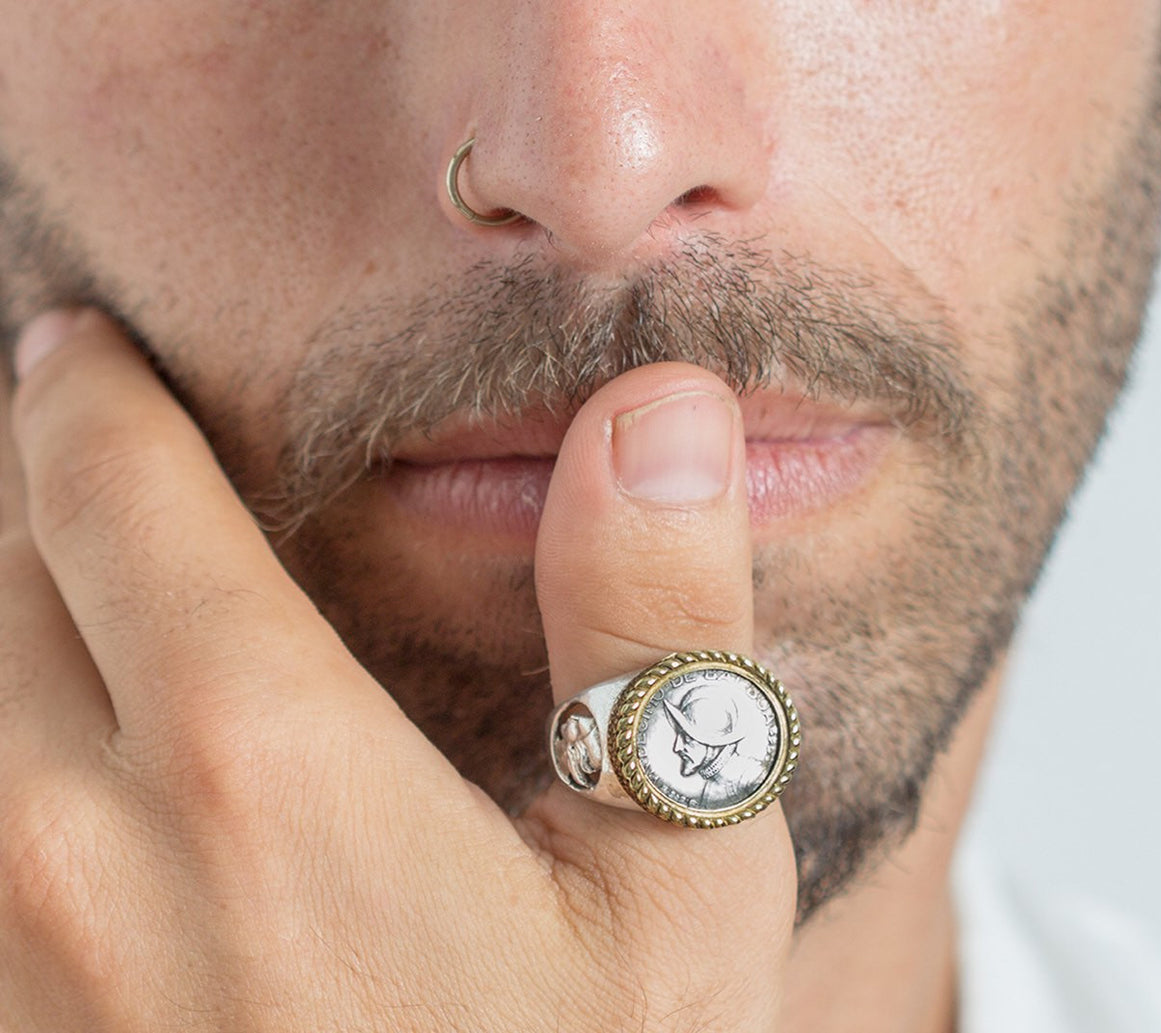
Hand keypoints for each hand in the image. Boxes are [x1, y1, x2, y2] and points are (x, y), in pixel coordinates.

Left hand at [0, 311, 794, 1030]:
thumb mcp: (678, 886)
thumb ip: (661, 627)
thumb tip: (658, 409)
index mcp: (258, 768)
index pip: (105, 487)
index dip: (86, 394)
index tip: (82, 348)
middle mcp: (68, 847)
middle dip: (20, 482)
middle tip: (65, 433)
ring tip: (43, 566)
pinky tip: (61, 755)